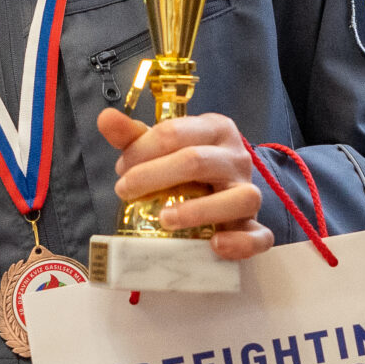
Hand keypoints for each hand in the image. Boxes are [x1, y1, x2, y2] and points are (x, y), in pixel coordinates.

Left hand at [98, 109, 271, 261]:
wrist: (224, 191)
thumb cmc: (188, 168)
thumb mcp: (162, 148)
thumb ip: (133, 136)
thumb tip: (105, 119)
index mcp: (215, 130)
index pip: (174, 132)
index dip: (140, 151)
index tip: (121, 170)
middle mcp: (237, 158)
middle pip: (197, 161)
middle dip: (154, 176)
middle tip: (124, 191)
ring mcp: (250, 193)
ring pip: (239, 198)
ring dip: (198, 210)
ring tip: (164, 219)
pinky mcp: (254, 226)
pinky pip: (260, 237)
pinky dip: (240, 243)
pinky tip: (214, 244)